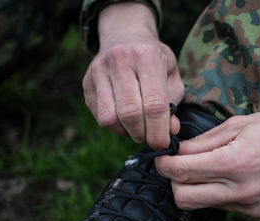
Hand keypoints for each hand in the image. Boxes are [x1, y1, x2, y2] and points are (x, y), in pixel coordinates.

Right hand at [82, 2, 183, 149]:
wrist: (125, 37)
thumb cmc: (154, 60)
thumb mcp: (171, 75)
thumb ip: (173, 102)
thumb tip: (171, 130)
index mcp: (147, 56)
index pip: (154, 104)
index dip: (159, 130)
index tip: (164, 144)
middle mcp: (120, 59)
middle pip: (130, 113)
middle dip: (143, 135)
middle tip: (151, 139)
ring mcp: (98, 70)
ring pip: (111, 118)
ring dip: (128, 133)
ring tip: (140, 131)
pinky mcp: (87, 82)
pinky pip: (100, 116)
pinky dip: (116, 128)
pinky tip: (126, 123)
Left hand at [156, 111, 259, 219]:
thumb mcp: (238, 124)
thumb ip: (204, 141)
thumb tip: (179, 152)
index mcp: (235, 162)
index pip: (182, 172)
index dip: (164, 165)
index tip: (162, 159)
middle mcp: (242, 190)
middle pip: (184, 198)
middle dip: (174, 182)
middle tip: (180, 165)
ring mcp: (251, 206)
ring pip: (203, 204)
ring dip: (198, 187)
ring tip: (211, 167)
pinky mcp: (259, 214)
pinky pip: (224, 207)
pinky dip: (219, 193)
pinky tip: (232, 177)